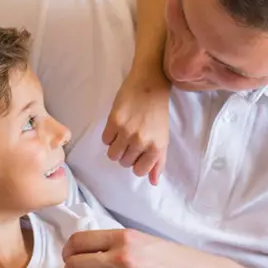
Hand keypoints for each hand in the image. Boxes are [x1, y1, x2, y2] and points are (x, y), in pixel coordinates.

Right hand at [102, 70, 171, 184]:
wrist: (150, 84)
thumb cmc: (157, 112)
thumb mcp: (162, 138)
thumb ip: (158, 161)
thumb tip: (153, 182)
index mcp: (156, 147)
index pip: (139, 171)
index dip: (136, 162)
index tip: (138, 151)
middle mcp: (141, 141)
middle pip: (124, 162)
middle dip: (126, 153)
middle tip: (131, 138)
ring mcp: (126, 132)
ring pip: (112, 154)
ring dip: (115, 147)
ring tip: (122, 134)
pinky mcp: (113, 121)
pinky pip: (104, 140)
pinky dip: (109, 135)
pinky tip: (117, 125)